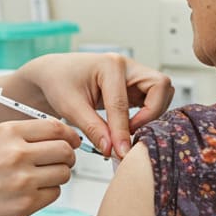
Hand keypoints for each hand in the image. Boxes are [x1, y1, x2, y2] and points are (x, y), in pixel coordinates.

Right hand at [0, 118, 78, 215]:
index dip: (69, 136)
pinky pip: (54, 194)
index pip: (56, 127)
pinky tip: (28, 193)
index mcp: (8, 132)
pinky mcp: (26, 204)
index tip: (70, 142)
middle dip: (67, 157)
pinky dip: (47, 194)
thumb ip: (21, 136)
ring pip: (64, 173)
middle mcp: (17, 152)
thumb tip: (58, 136)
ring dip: (58, 176)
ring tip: (39, 179)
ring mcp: (23, 179)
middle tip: (59, 163)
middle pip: (65, 150)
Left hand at [18, 54, 172, 159]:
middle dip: (151, 113)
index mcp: (110, 65)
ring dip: (152, 113)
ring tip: (128, 130)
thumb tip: (112, 149)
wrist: (52, 74)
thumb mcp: (70, 107)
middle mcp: (126, 66)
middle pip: (161, 86)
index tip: (120, 151)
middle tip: (131, 133)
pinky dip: (147, 114)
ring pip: (162, 92)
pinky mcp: (133, 86)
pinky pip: (153, 99)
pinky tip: (128, 127)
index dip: (122, 130)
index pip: (123, 103)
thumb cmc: (58, 82)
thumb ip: (93, 128)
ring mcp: (133, 75)